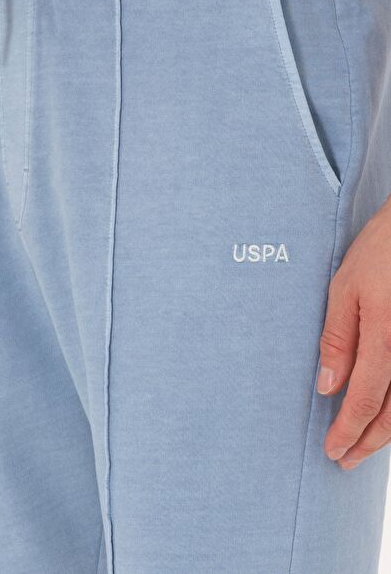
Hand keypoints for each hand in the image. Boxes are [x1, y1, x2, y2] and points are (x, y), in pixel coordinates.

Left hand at [318, 196, 390, 469]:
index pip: (364, 399)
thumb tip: (326, 386)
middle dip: (369, 442)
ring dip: (388, 432)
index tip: (332, 451)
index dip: (347, 430)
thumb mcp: (345, 288)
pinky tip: (387, 414)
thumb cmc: (380, 251)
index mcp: (384, 335)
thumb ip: (337, 339)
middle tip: (346, 461)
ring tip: (365, 446)